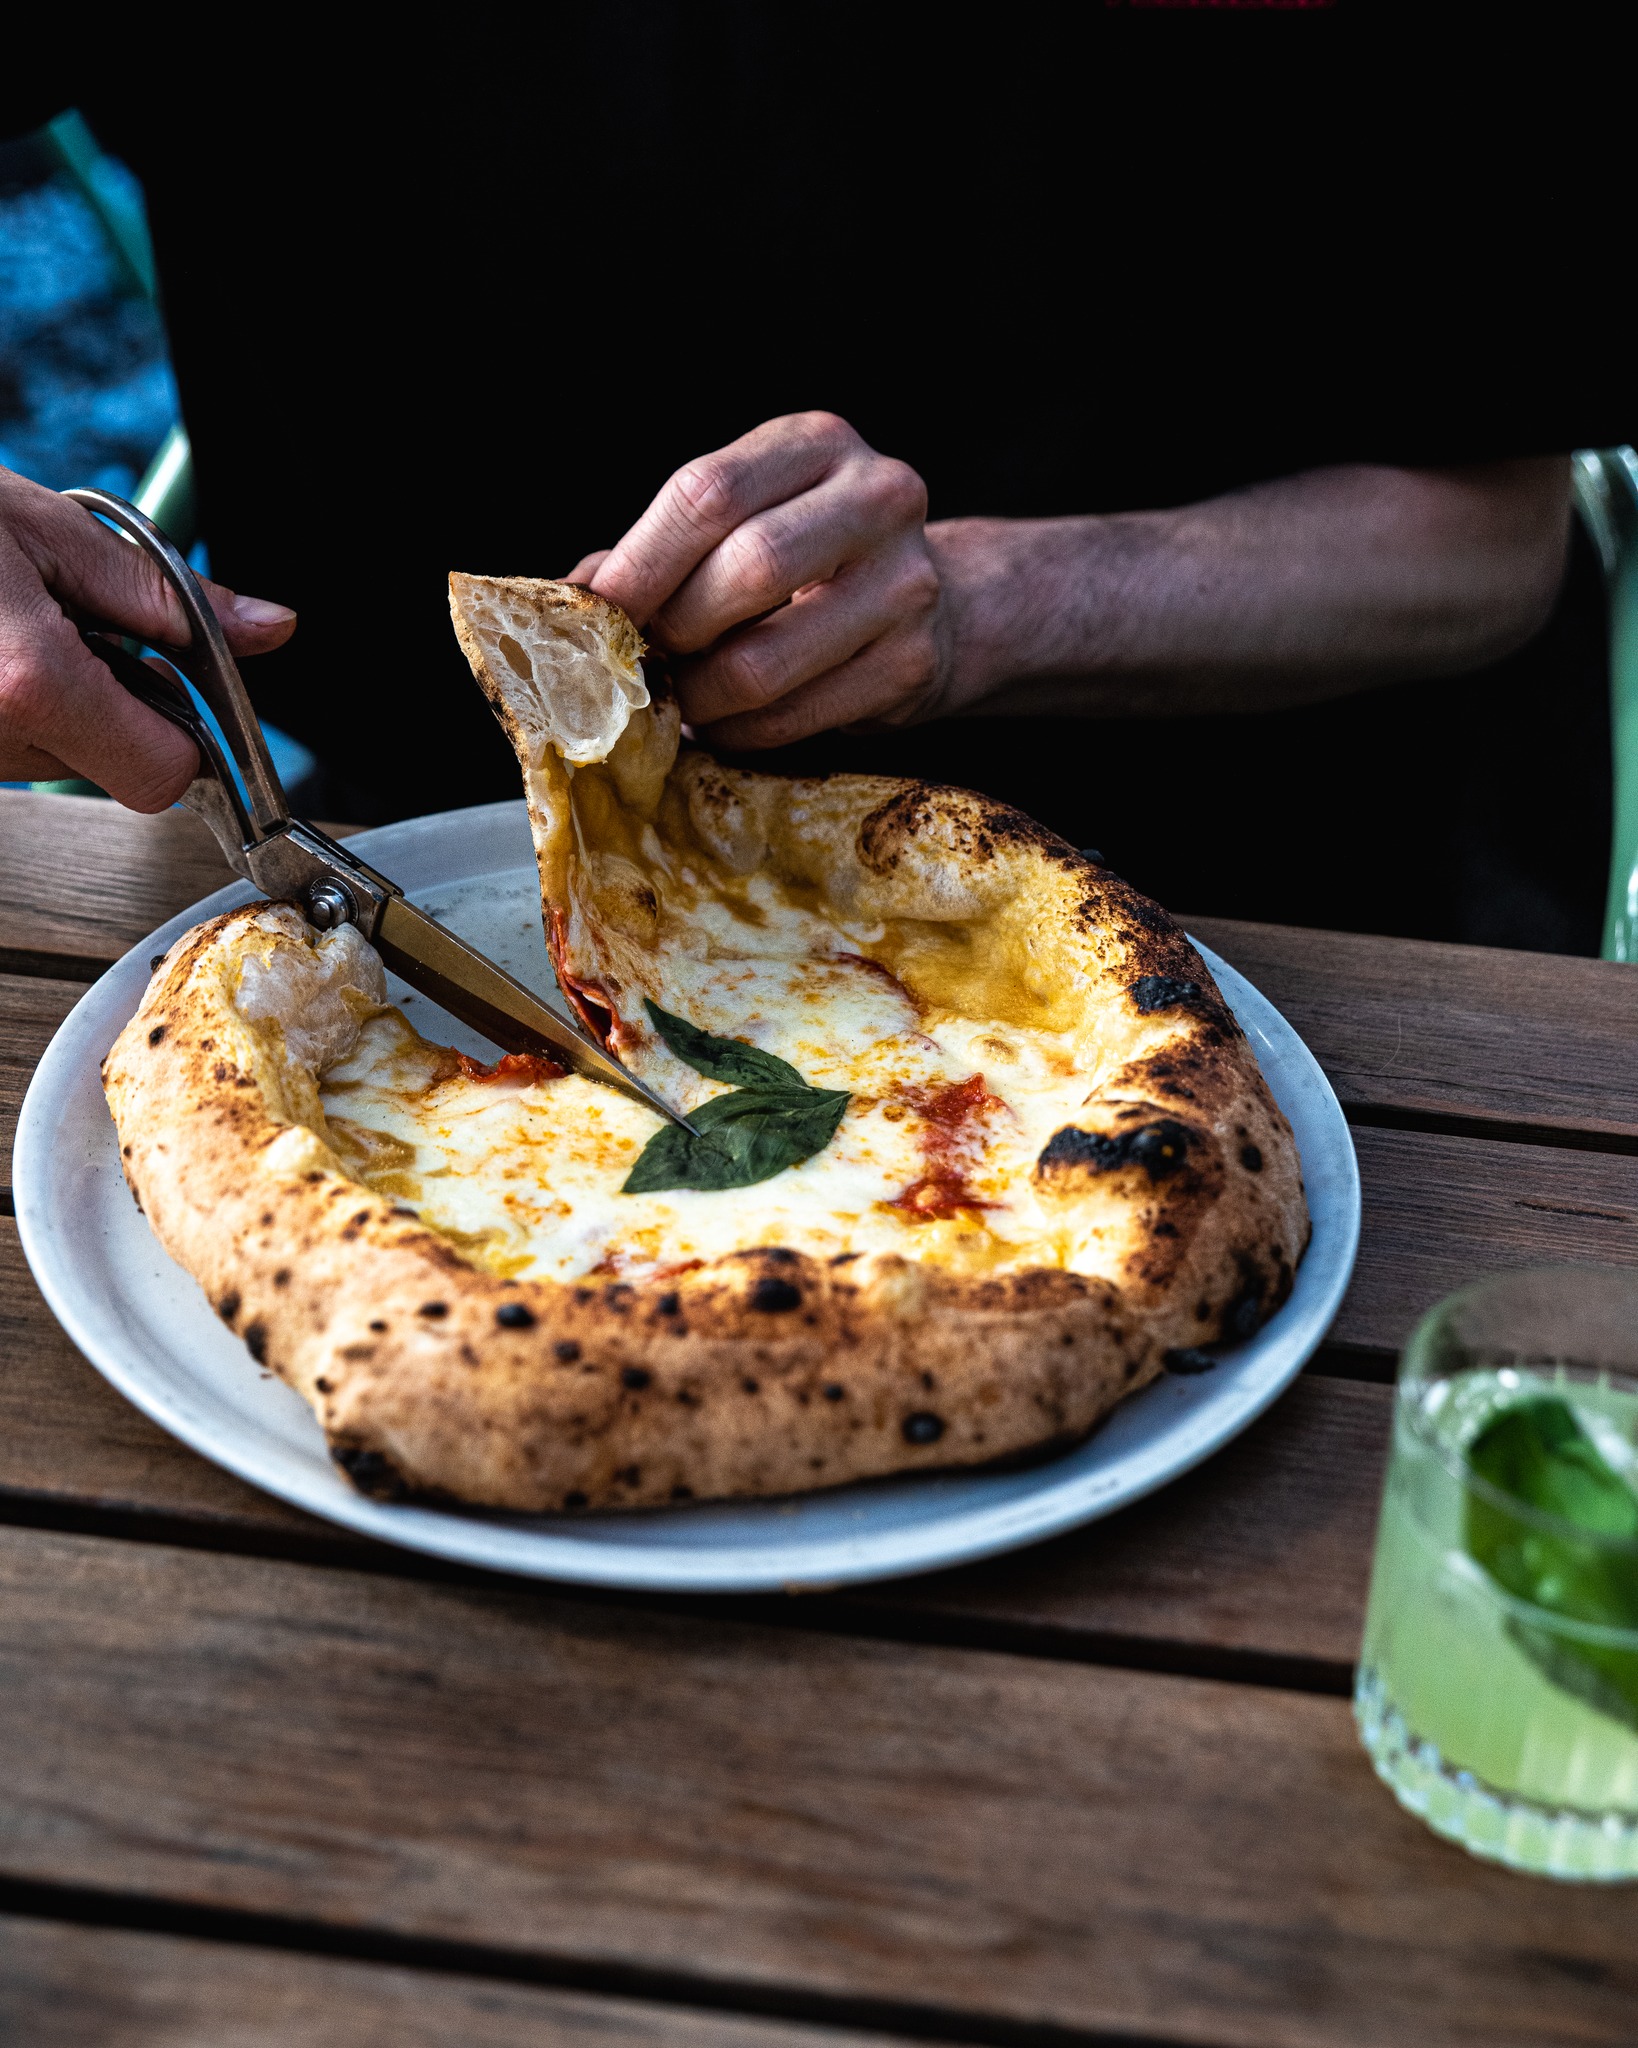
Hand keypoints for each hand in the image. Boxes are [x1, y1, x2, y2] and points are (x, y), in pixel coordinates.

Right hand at [0, 466, 295, 809]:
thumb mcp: (45, 530)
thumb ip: (164, 597)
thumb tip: (269, 628)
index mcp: (27, 683)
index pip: (164, 774)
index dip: (183, 729)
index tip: (166, 675)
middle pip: (112, 771)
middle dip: (118, 704)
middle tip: (72, 625)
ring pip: (55, 763)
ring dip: (58, 704)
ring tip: (8, 625)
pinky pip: (3, 749)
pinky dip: (10, 708)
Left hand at [572, 412, 946, 748]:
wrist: (931, 607)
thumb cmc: (805, 562)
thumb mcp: (741, 523)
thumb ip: (659, 552)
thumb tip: (570, 601)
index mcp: (817, 443)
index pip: (710, 492)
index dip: (641, 561)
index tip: (598, 611)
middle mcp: (877, 498)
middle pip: (746, 567)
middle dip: (675, 627)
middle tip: (646, 658)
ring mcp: (906, 583)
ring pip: (765, 659)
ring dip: (699, 694)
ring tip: (681, 695)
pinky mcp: (912, 664)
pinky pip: (793, 716)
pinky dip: (739, 732)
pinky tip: (726, 722)